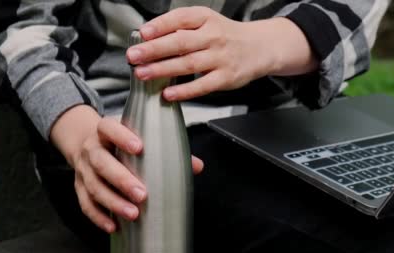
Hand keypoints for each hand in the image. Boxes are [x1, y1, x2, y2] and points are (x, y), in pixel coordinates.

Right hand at [51, 105, 203, 232]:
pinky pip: (86, 204)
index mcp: (105, 131)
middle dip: (121, 179)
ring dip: (113, 202)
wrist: (86, 143)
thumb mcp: (139, 137)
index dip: (122, 137)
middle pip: (101, 162)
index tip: (139, 148)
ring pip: (94, 186)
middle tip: (142, 194)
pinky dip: (99, 217)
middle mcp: (91, 149)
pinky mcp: (79, 187)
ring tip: (133, 214)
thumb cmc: (121, 142)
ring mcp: (83, 169)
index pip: (109, 128)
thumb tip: (196, 166)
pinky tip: (114, 227)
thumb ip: (167, 149)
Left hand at [126, 6, 317, 100]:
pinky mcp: (226, 78)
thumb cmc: (226, 36)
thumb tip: (149, 37)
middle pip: (180, 42)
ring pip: (188, 64)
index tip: (142, 33)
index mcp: (206, 18)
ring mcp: (221, 58)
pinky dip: (184, 91)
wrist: (259, 47)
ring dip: (163, 69)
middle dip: (154, 49)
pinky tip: (168, 93)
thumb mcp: (206, 21)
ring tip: (143, 73)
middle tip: (134, 56)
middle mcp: (214, 36)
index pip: (180, 18)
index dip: (159, 26)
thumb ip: (181, 27)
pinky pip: (202, 85)